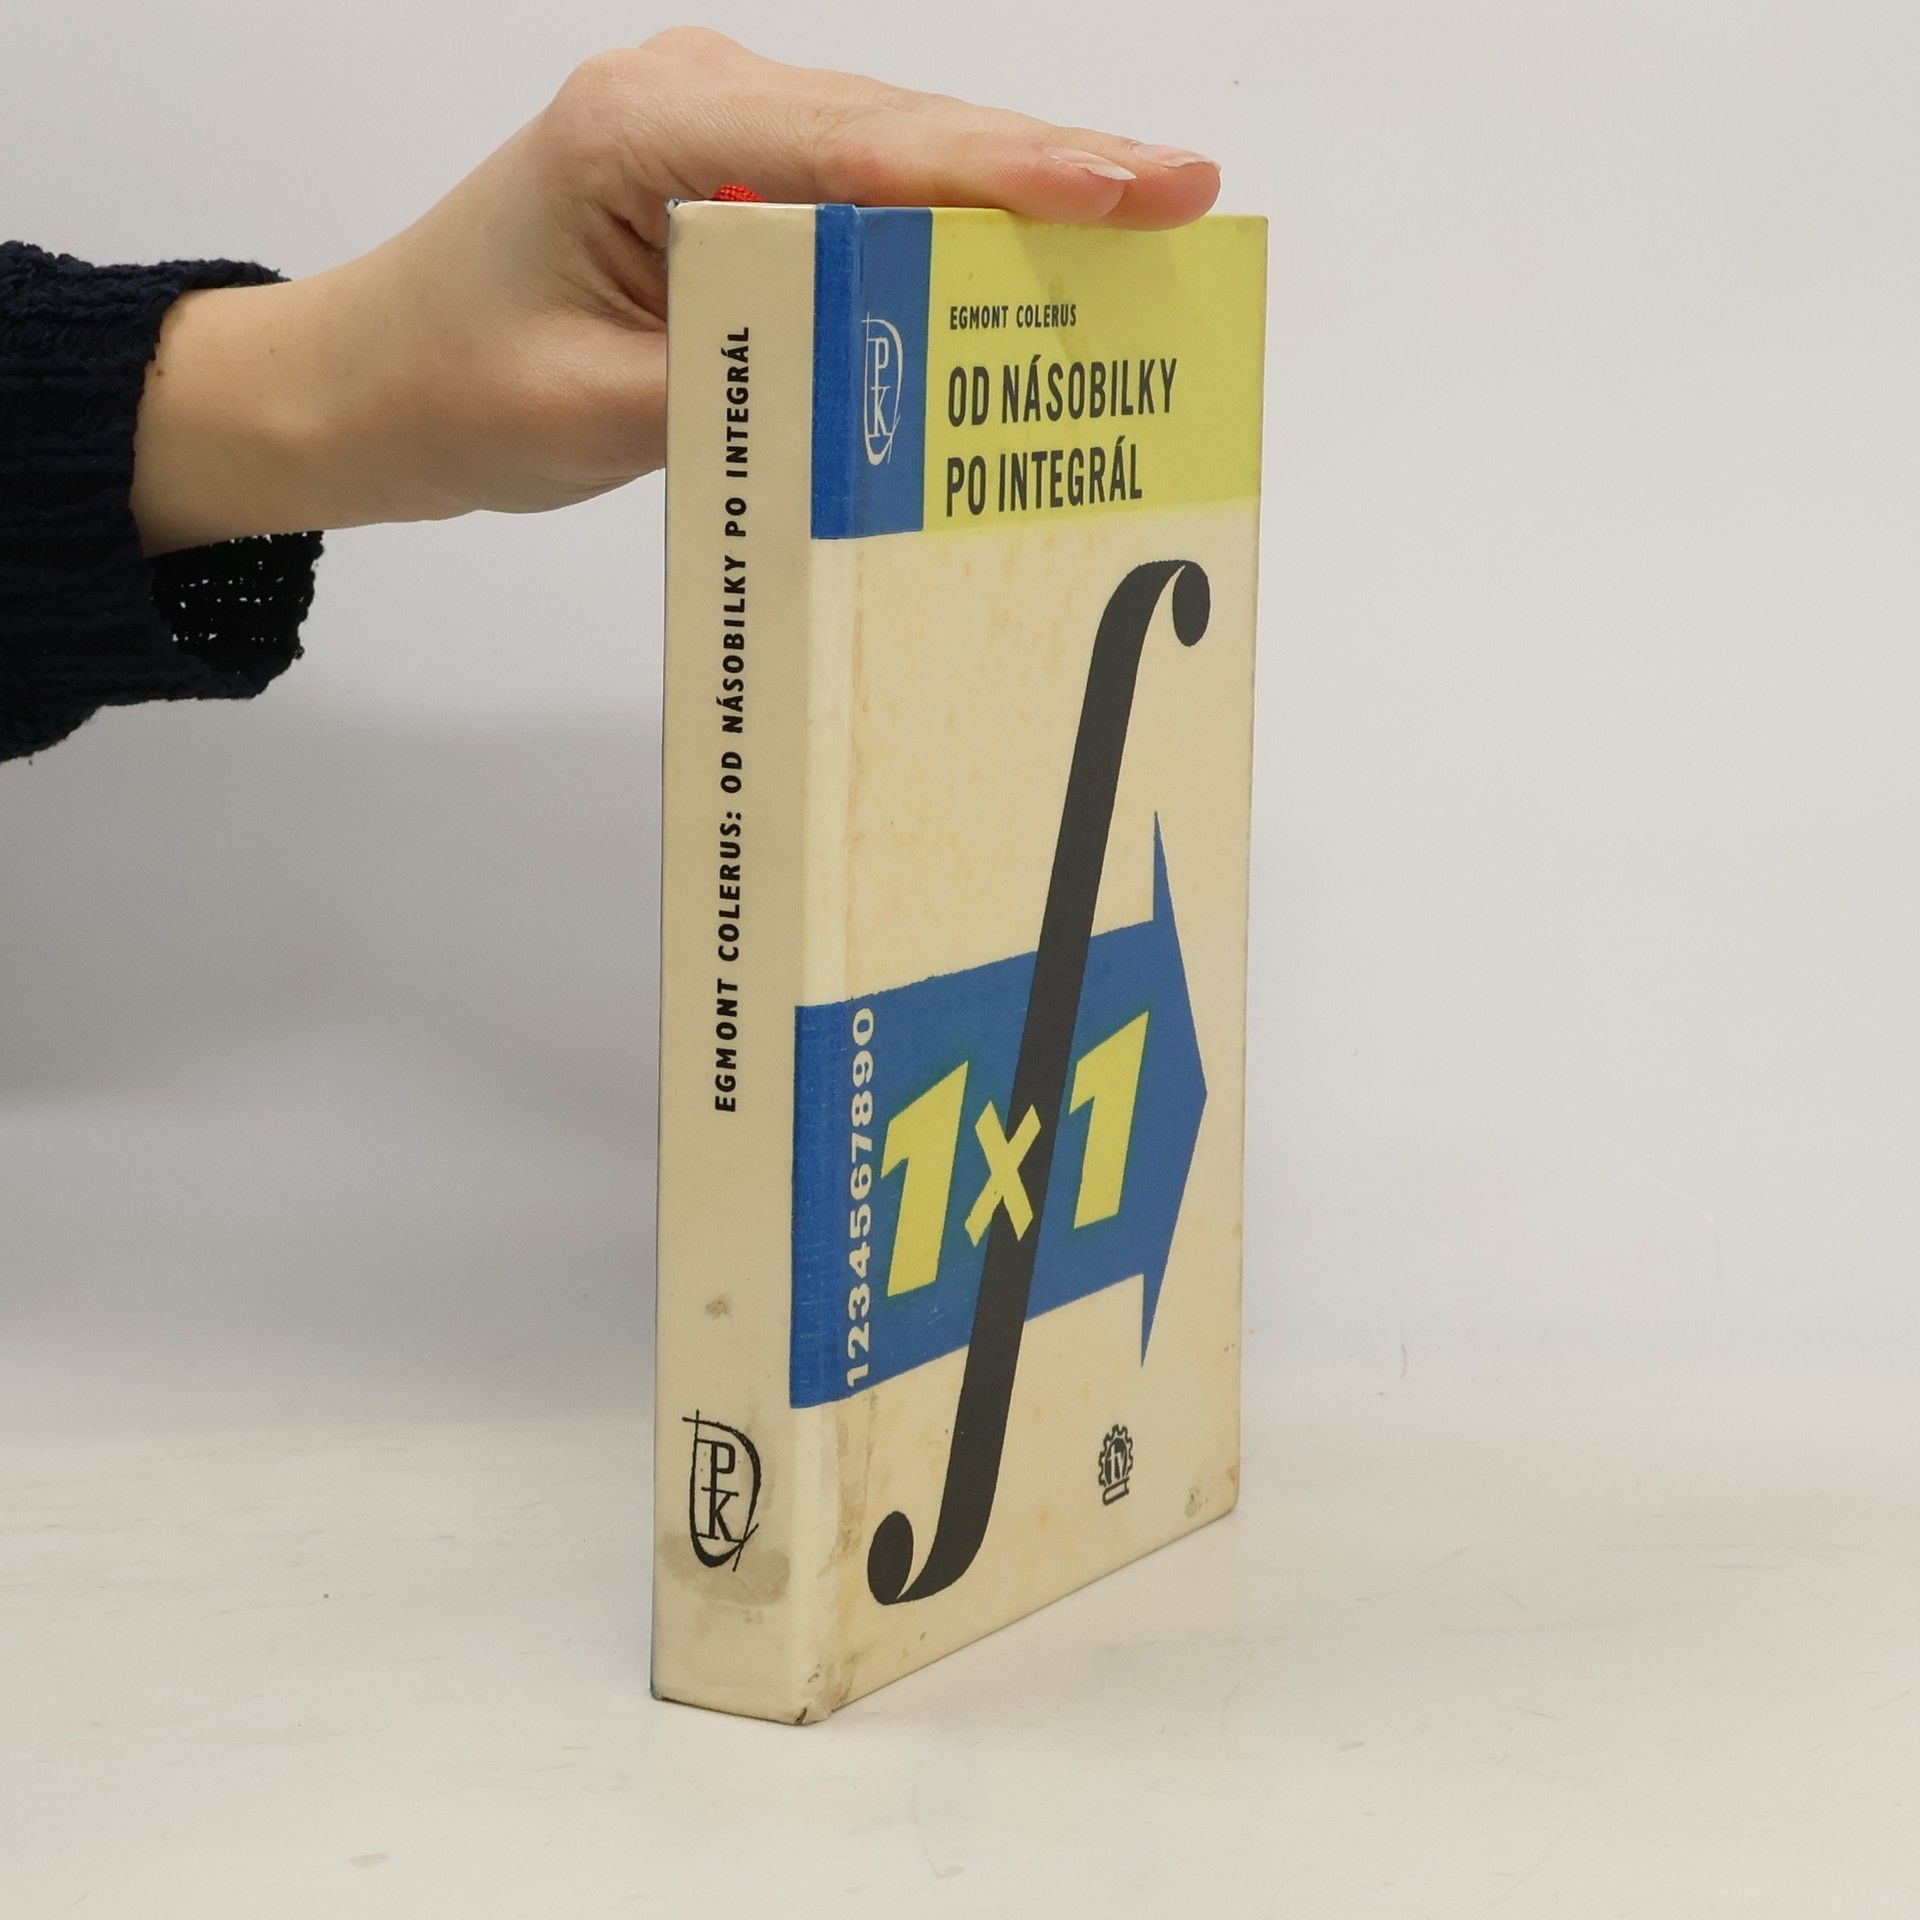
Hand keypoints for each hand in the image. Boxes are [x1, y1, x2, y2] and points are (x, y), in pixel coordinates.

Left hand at [130, 28, 1220, 554]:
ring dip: (1007, 203)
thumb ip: (742, 385)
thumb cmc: (455, 386)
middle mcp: (693, 100)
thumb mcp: (596, 411)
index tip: (1135, 187)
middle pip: (903, 134)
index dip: (1011, 172)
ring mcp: (713, 133)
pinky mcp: (724, 184)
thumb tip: (890, 384)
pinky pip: (855, 200)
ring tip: (1136, 233)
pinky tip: (1016, 271)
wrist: (369, 383)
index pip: (865, 148)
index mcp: (648, 130)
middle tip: (1183, 205)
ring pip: (892, 160)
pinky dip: (938, 238)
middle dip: (1047, 174)